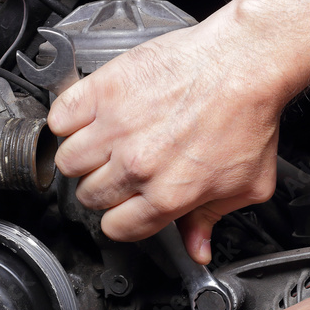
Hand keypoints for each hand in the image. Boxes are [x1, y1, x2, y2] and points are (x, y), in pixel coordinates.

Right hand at [48, 16, 286, 263]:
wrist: (243, 61)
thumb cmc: (248, 115)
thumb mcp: (247, 183)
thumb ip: (212, 219)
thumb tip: (196, 248)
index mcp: (168, 195)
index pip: (117, 228)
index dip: (121, 219)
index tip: (126, 206)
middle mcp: (137, 166)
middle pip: (89, 197)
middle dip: (103, 188)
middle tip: (120, 169)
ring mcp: (116, 127)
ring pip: (68, 161)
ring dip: (83, 156)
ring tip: (104, 144)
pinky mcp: (104, 91)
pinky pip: (61, 118)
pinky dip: (70, 119)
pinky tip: (91, 117)